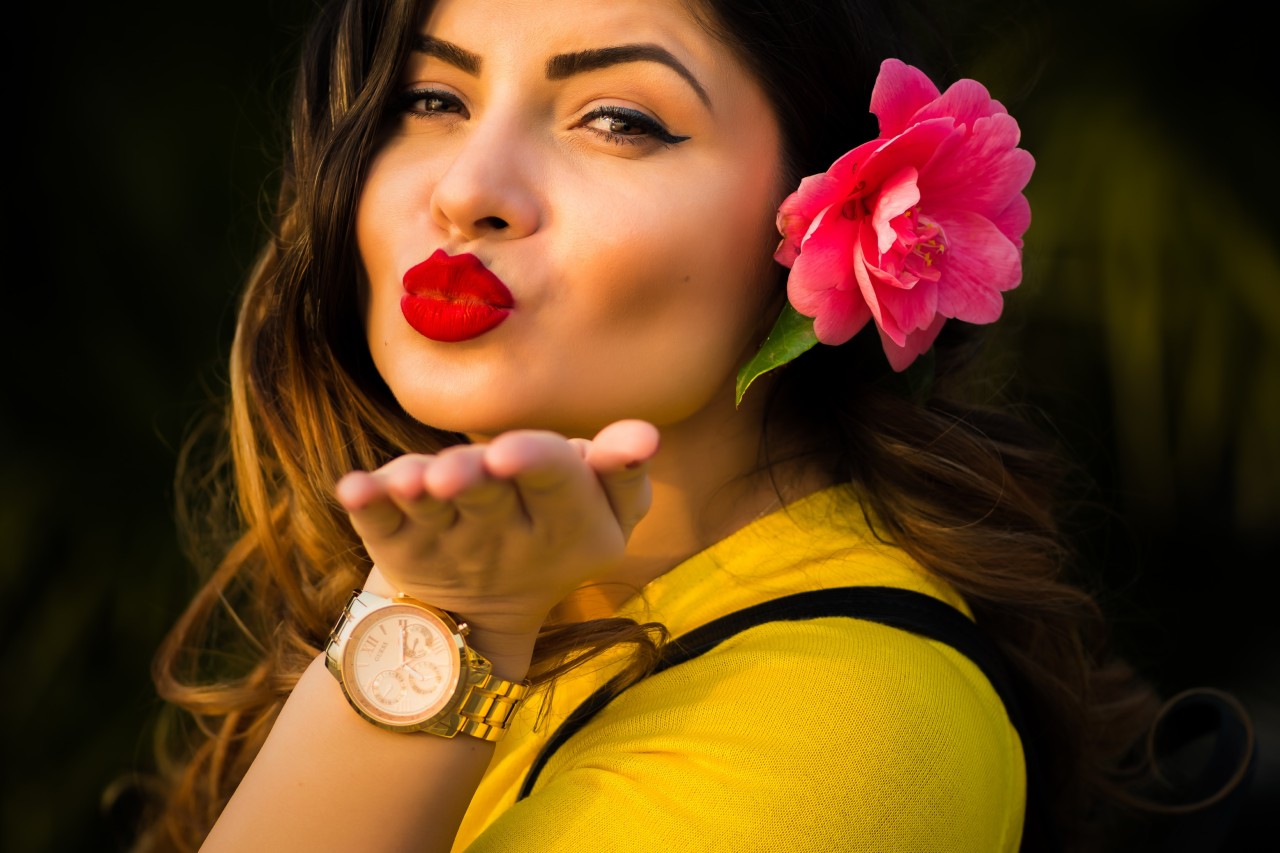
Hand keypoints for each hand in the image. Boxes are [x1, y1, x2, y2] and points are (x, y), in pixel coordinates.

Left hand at [334, 419, 659, 663]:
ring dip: (418, 493)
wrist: (481, 610)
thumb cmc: (556, 526)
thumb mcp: (606, 511)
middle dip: (473, 481)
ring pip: (432, 511)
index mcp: (564, 522)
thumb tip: (645, 434)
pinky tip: (351, 489)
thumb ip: (622, 469)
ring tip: (410, 481)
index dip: (538, 464)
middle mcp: (501, 534)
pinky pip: (377, 525)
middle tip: (458, 470)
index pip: (556, 482)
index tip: (514, 450)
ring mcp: (444, 540)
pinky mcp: (396, 544)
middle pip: (488, 498)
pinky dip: (367, 506)